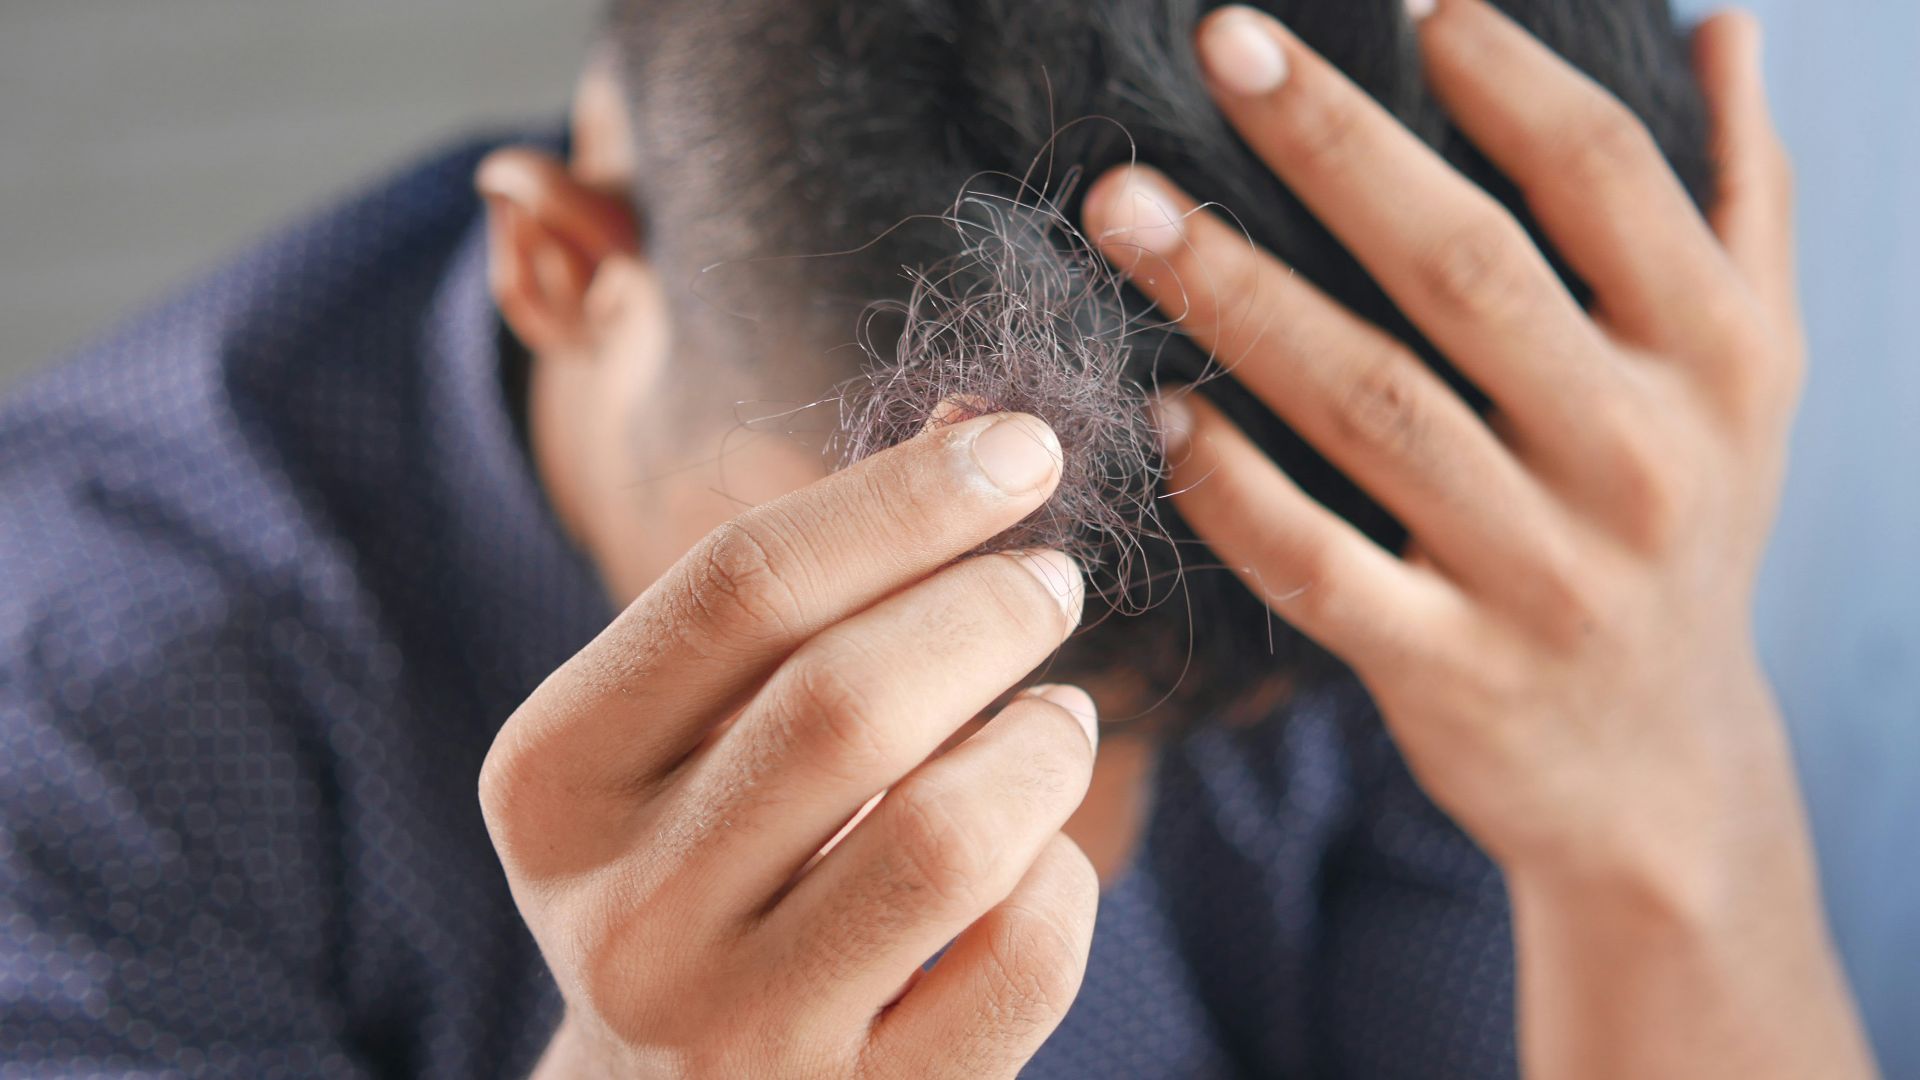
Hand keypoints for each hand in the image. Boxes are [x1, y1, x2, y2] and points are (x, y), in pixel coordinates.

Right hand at [481, 411, 1099, 1077]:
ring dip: (1043, 745)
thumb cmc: (701, 867)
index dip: (903, 499)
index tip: (1021, 450)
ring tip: (1056, 719)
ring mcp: (738, 1031)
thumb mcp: (687, 737)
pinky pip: (1023, 961)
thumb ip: (800, 598)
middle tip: (1049, 581)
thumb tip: (983, 438)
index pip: (738, 588)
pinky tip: (1040, 857)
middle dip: (989, 608)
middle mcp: (625, 915)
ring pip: (952, 837)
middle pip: (848, 701)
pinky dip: (1065, 878)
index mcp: (555, 781)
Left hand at [1084, 1, 1873, 1075]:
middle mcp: (1638, 457)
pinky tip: (1163, 412)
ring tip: (1124, 206)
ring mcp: (1541, 573)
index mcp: (1716, 359)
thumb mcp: (1749, 376)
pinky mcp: (1449, 670)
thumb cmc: (1682, 531)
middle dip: (1332, 144)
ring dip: (1237, 293)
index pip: (1606, 179)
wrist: (1660, 769)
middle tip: (1220, 41)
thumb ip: (1739, 202)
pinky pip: (1321, 566)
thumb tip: (1721, 30)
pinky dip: (1234, 489)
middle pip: (1465, 268)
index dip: (1505, 76)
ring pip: (1368, 405)